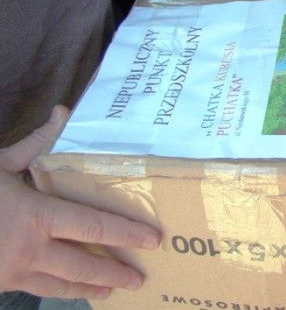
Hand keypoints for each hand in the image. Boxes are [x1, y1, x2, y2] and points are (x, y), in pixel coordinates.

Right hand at [0, 106, 160, 299]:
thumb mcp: (1, 164)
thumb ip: (37, 143)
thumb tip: (63, 112)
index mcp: (37, 218)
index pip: (95, 227)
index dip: (126, 235)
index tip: (152, 240)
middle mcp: (31, 251)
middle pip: (84, 267)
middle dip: (115, 274)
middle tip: (140, 279)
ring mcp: (13, 273)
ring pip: (61, 286)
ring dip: (89, 289)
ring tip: (111, 292)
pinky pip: (37, 290)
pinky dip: (58, 290)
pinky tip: (67, 288)